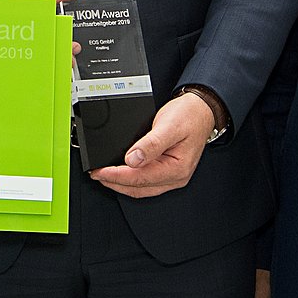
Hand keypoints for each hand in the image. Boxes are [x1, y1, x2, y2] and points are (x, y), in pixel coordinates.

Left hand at [90, 92, 215, 196]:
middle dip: (114, 183)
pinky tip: (120, 174)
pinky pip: (145, 182)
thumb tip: (132, 159)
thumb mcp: (169, 126)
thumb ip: (151, 144)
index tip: (100, 172)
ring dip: (120, 184)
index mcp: (177, 168)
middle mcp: (175, 176)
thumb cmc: (190, 116)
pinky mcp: (167, 171)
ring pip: (141, 188)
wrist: (201, 110)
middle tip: (96, 174)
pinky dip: (130, 180)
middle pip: (138, 187)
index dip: (116, 176)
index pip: (140, 178)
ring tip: (103, 175)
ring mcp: (171, 176)